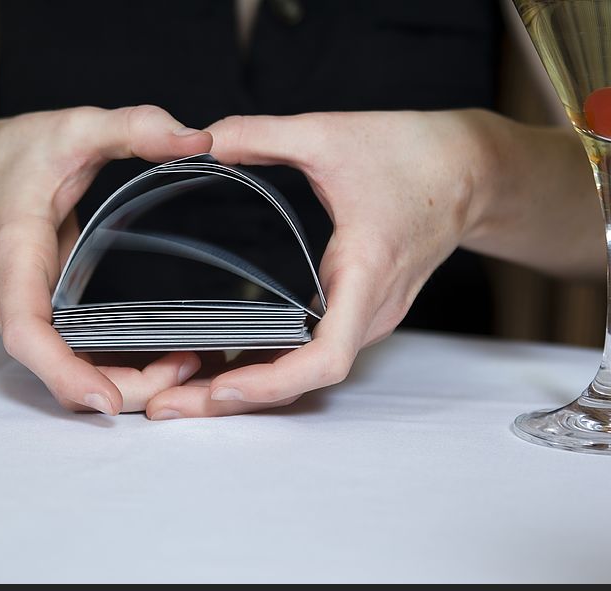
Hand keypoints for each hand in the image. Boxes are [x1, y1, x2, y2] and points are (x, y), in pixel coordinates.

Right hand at [0, 105, 211, 413]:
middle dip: (123, 386)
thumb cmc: (14, 157)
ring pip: (73, 376)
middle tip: (189, 368)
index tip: (108, 401)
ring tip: (190, 364)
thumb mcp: (73, 127)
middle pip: (60, 371)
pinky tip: (168, 358)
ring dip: (129, 383)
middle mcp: (18, 302)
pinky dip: (122, 369)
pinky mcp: (49, 322)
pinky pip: (81, 362)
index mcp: (15, 258)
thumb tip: (198, 138)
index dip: (63, 373)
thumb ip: (133, 127)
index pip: (26, 332)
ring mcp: (32, 318)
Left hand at [145, 110, 497, 418]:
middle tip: (167, 406)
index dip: (273, 382)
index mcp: (365, 273)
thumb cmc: (413, 155)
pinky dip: (270, 366)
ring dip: (249, 388)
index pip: (327, 357)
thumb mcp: (329, 134)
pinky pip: (314, 354)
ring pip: (308, 373)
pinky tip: (224, 362)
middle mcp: (369, 310)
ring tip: (181, 392)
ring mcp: (369, 316)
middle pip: (304, 379)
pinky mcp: (361, 312)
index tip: (220, 387)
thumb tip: (202, 140)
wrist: (471, 170)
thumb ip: (261, 135)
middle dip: (237, 399)